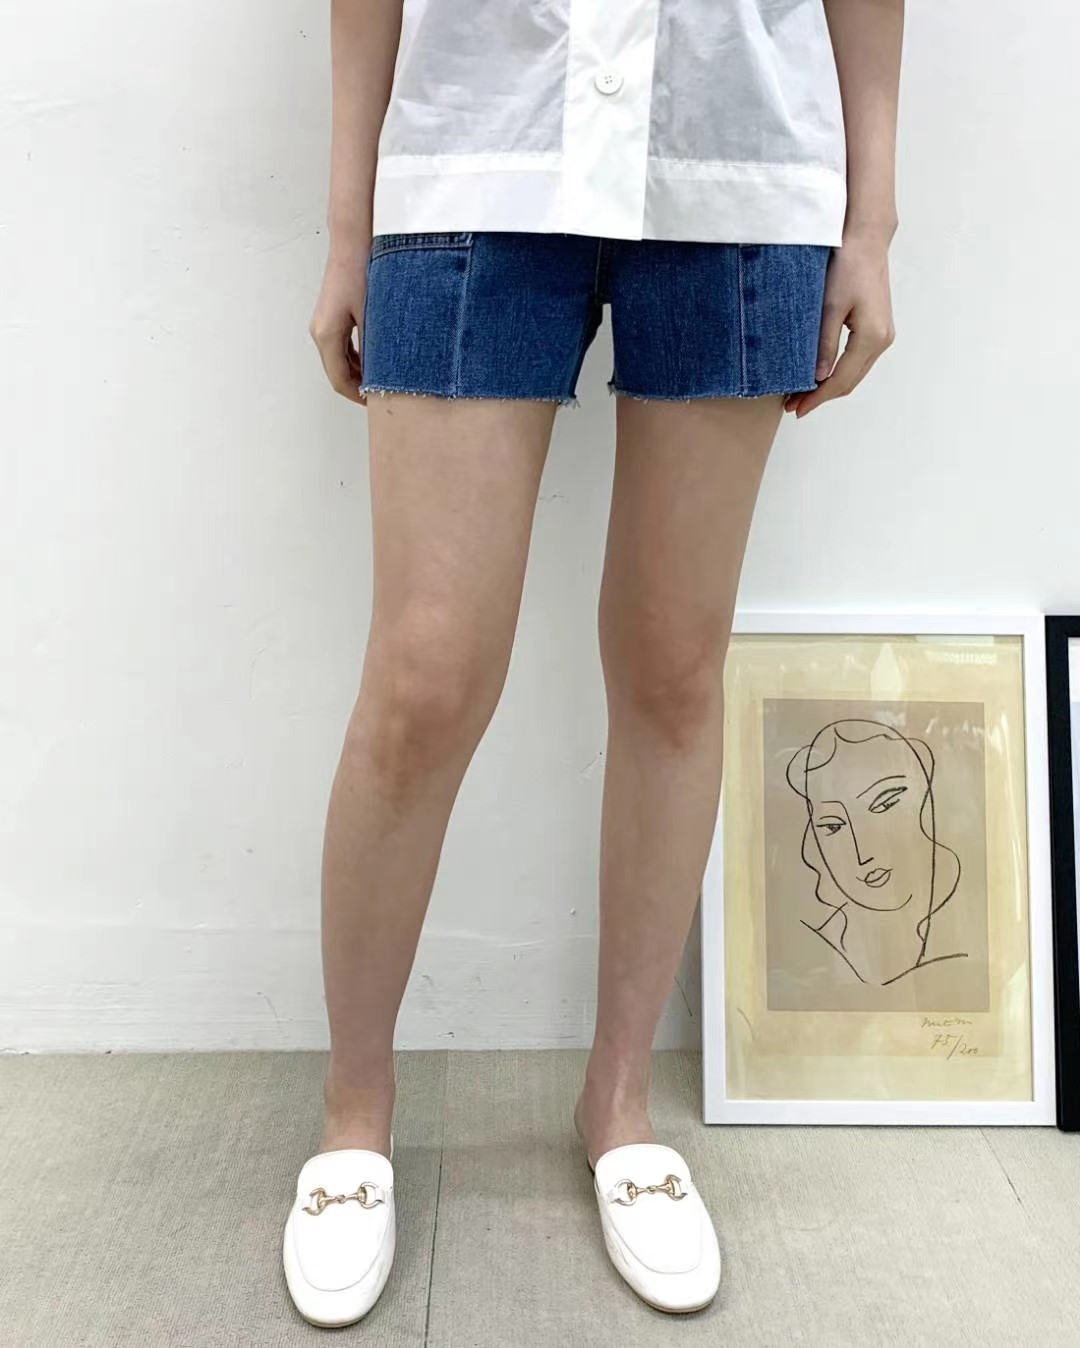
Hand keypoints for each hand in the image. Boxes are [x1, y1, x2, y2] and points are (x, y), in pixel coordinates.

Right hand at [309, 245, 369, 404]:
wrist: (352, 242)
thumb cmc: (362, 271)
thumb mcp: (374, 317)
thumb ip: (376, 349)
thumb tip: (384, 376)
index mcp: (327, 334)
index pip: (340, 380)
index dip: (358, 396)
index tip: (376, 404)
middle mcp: (320, 331)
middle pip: (337, 373)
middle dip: (359, 387)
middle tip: (382, 397)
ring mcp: (322, 324)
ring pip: (339, 361)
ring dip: (358, 373)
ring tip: (381, 382)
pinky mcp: (329, 317)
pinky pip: (341, 347)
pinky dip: (356, 359)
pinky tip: (374, 361)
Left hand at [785, 231, 894, 417]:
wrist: (866, 241)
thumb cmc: (847, 266)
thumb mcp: (829, 306)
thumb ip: (824, 344)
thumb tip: (818, 377)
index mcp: (871, 337)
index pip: (840, 380)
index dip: (817, 398)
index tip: (796, 408)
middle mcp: (883, 340)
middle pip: (849, 382)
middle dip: (821, 396)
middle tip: (794, 406)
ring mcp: (883, 336)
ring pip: (854, 374)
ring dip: (829, 387)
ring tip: (802, 394)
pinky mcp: (879, 329)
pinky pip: (858, 361)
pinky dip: (839, 373)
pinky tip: (820, 375)